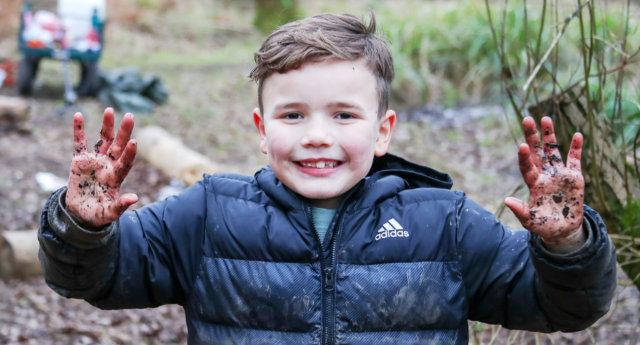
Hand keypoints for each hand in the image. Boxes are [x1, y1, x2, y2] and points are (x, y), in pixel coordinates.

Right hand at [65, 108, 137, 226]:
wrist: (81, 213)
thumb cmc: (98, 214)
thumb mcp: (109, 213)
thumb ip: (120, 206)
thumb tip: (134, 198)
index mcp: (115, 177)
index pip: (125, 162)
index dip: (130, 153)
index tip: (135, 141)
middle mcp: (108, 165)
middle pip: (118, 145)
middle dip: (124, 131)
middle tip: (130, 116)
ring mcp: (94, 161)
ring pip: (103, 139)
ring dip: (106, 125)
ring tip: (110, 110)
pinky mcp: (79, 160)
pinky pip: (79, 142)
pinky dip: (78, 130)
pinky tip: (78, 115)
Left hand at [504, 116, 584, 247]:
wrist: (563, 230)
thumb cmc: (544, 225)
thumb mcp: (531, 221)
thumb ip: (520, 211)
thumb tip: (506, 201)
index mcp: (534, 184)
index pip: (527, 166)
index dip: (524, 157)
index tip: (522, 145)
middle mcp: (545, 175)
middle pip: (537, 152)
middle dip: (532, 136)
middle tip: (527, 119)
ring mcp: (559, 174)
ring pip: (553, 151)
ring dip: (550, 135)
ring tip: (545, 118)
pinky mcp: (574, 177)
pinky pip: (574, 159)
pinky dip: (576, 148)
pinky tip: (577, 134)